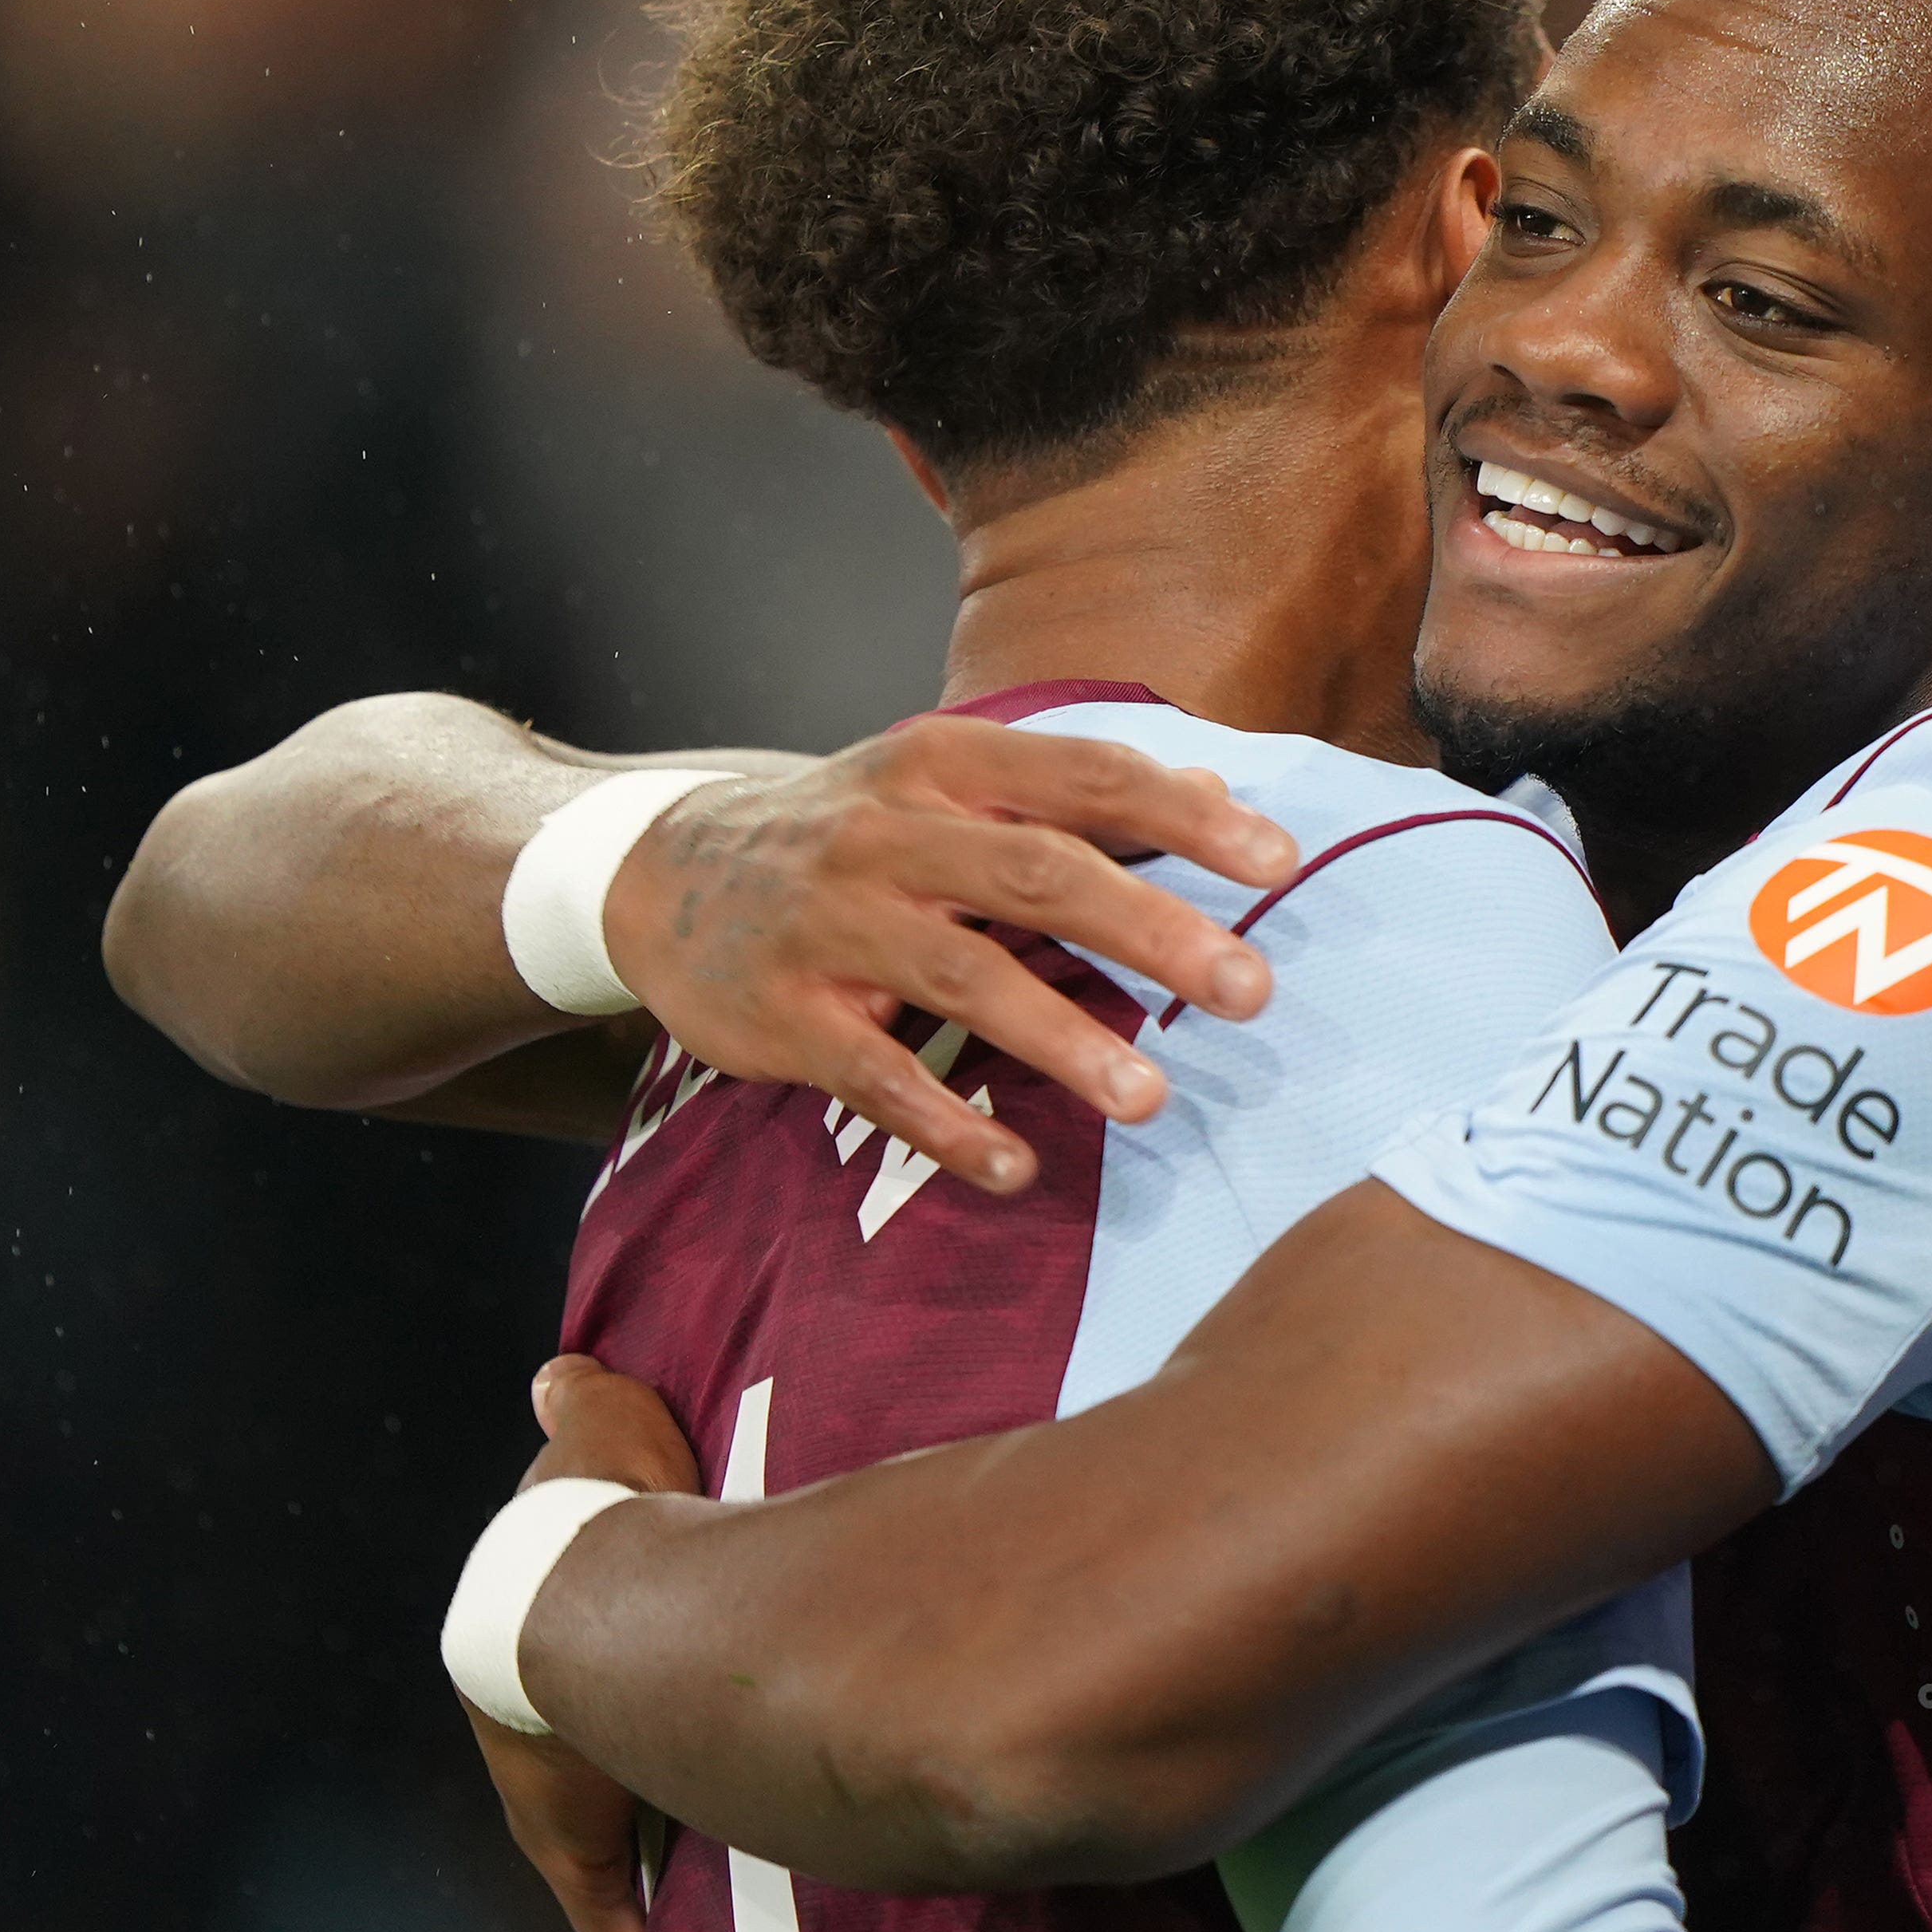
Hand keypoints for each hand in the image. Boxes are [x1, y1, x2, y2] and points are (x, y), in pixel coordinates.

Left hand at [472, 1357, 706, 1931]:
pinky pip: (614, 1929)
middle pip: (600, 1809)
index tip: (635, 1797)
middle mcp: (544, 1746)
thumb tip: (557, 1374)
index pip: (580, 1709)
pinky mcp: (580, 1847)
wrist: (565, 1583)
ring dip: (648, 1925)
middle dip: (634, 1850)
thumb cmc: (588, 1513)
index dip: (605, 1754)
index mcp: (545, 1661)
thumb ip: (582, 1415)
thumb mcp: (594, 1444)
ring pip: (611, 1874)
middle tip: (683, 1902)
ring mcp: (560, 1800)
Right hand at [602, 720, 1299, 1188]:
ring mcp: (830, 925)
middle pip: (1036, 872)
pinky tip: (1015, 1167)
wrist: (656, 873)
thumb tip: (1221, 791)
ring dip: (1062, 1040)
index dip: (1182, 817)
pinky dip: (946, 1124)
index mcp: (943, 764)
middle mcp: (887, 833)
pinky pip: (875, 1075)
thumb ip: (1076, 793)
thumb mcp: (946, 783)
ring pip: (963, 975)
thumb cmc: (845, 831)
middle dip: (1151, 929)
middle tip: (1249, 988)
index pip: (1083, 776)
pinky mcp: (784, 1016)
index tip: (1276, 861)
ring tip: (1150, 1097)